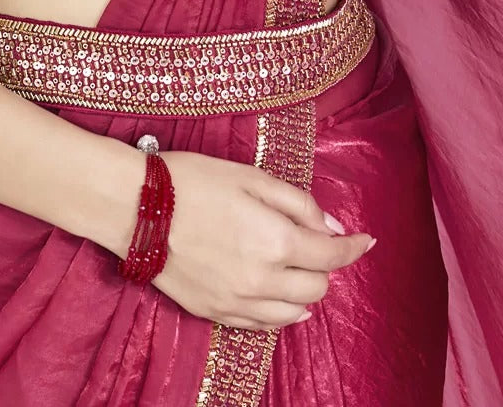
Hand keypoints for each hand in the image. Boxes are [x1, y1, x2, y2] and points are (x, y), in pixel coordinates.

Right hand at [144, 150, 374, 329]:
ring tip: (299, 270)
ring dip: (304, 293)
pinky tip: (276, 296)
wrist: (136, 208)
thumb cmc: (195, 181)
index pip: (332, 255)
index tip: (366, 241)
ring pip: (292, 314)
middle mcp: (262, 280)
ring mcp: (236, 302)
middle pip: (316, 289)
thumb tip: (333, 226)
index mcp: (276, 241)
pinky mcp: (213, 312)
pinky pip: (259, 325)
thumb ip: (298, 203)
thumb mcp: (253, 177)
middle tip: (318, 245)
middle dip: (326, 267)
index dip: (354, 248)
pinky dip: (277, 313)